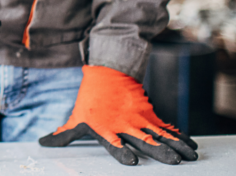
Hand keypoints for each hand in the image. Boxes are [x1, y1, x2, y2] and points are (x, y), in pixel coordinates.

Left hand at [39, 65, 197, 165]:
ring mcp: (139, 119)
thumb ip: (63, 134)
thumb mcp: (76, 118)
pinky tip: (192, 145)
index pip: (114, 143)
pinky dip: (179, 136)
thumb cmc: (90, 100)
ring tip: (191, 157)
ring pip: (160, 135)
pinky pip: (166, 127)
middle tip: (175, 161)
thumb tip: (43, 143)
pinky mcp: (149, 114)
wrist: (108, 72)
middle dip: (161, 152)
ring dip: (177, 147)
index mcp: (106, 129)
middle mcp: (124, 126)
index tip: (132, 160)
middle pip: (145, 141)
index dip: (122, 151)